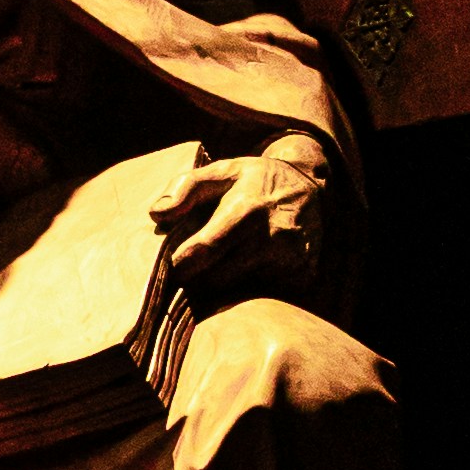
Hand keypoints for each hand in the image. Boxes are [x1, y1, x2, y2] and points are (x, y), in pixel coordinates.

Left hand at [149, 135, 342, 315]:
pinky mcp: (303, 277)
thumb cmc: (257, 181)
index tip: (170, 267)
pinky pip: (262, 298)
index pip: (205, 249)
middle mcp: (273, 238)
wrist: (313, 189)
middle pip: (217, 279)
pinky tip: (247, 274)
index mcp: (248, 209)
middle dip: (197, 279)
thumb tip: (156, 214)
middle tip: (191, 270)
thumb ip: (185, 188)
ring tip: (220, 269)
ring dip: (222, 288)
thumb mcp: (223, 170)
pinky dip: (248, 293)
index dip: (181, 264)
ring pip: (238, 294)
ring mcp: (292, 261)